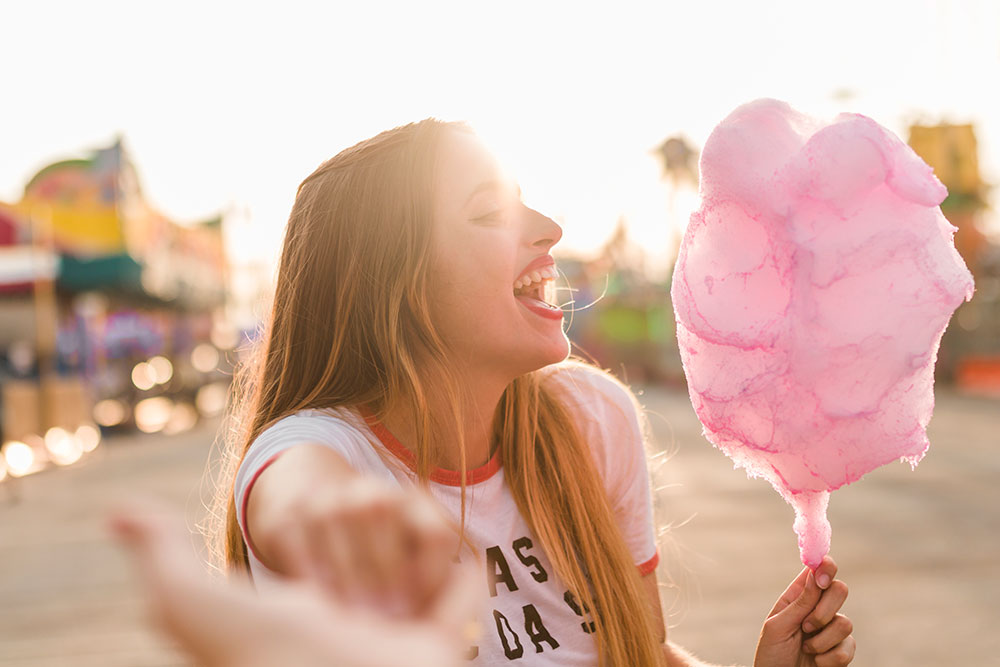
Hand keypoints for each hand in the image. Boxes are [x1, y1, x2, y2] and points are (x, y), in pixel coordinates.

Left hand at [110, 498, 478, 666]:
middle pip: (368, 513)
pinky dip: (446, 554)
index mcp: (308, 598)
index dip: (309, 530)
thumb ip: (160, 554)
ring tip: (382, 581)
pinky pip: (466, 563)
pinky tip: (424, 559)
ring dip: (396, 547)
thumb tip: (117, 512)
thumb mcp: (193, 603)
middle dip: (353, 539)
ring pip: (414, 529)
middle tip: (342, 595)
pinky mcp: (453, 626)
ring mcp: (407, 615)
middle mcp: (359, 605)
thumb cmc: (260, 655)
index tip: (301, 570)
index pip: (322, 515)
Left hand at [753, 556, 855, 666]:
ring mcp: (832, 629)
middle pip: (840, 590)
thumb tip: (814, 574)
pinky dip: (829, 658)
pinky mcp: (842, 650)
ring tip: (806, 648)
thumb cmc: (772, 654)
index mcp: (798, 597)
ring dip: (822, 640)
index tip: (821, 578)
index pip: (818, 572)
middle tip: (807, 626)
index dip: (825, 567)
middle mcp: (818, 609)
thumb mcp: (778, 626)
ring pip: (845, 623)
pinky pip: (849, 647)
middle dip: (824, 610)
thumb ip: (799, 602)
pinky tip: (816, 662)